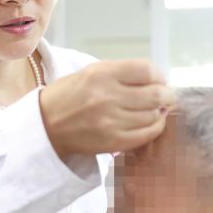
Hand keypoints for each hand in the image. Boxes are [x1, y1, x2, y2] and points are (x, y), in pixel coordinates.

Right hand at [39, 59, 175, 159]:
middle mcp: (107, 97)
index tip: (158, 79)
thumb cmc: (69, 97)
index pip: (146, 70)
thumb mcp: (90, 73)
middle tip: (165, 95)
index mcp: (101, 74)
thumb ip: (122, 73)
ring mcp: (111, 121)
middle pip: (156, 94)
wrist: (46, 126)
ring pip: (153, 115)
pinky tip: (150, 122)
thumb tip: (156, 79)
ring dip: (159, 111)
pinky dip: (155, 127)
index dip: (159, 75)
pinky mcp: (113, 142)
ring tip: (155, 109)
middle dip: (166, 94)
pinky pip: (147, 134)